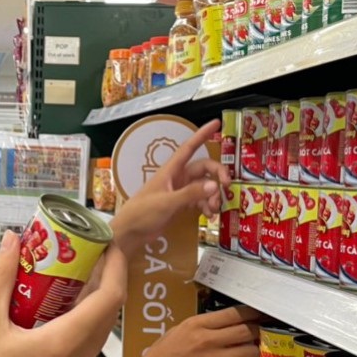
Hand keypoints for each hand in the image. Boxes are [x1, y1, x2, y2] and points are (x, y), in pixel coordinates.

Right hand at [0, 232, 126, 356]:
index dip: (115, 266)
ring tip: (67, 275)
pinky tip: (52, 310)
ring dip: (90, 300)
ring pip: (96, 330)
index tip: (105, 243)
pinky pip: (83, 345)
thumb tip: (11, 240)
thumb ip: (0, 278)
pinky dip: (78, 321)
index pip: (110, 298)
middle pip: (107, 312)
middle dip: (103, 278)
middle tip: (83, 252)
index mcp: (65, 343)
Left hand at [110, 120, 230, 257]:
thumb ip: (191, 194)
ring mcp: (179, 191)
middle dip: (217, 174)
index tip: (216, 123)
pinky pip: (199, 199)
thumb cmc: (143, 213)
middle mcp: (177, 178)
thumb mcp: (167, 203)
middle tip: (226, 186)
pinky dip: (207, 205)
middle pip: (203, 168)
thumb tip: (215, 185)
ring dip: (213, 195)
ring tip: (215, 208)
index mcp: (171, 171)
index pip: (189, 147)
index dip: (202, 134)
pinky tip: (209, 215)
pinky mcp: (180, 204)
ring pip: (204, 186)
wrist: (130, 233)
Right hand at [130, 305, 260, 356]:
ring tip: (254, 352)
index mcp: (196, 324)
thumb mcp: (177, 332)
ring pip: (249, 351)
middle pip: (246, 330)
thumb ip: (201, 327)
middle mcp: (206, 340)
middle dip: (257, 331)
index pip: (233, 313)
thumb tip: (223, 324)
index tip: (260, 314)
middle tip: (261, 333)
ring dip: (255, 351)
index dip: (252, 313)